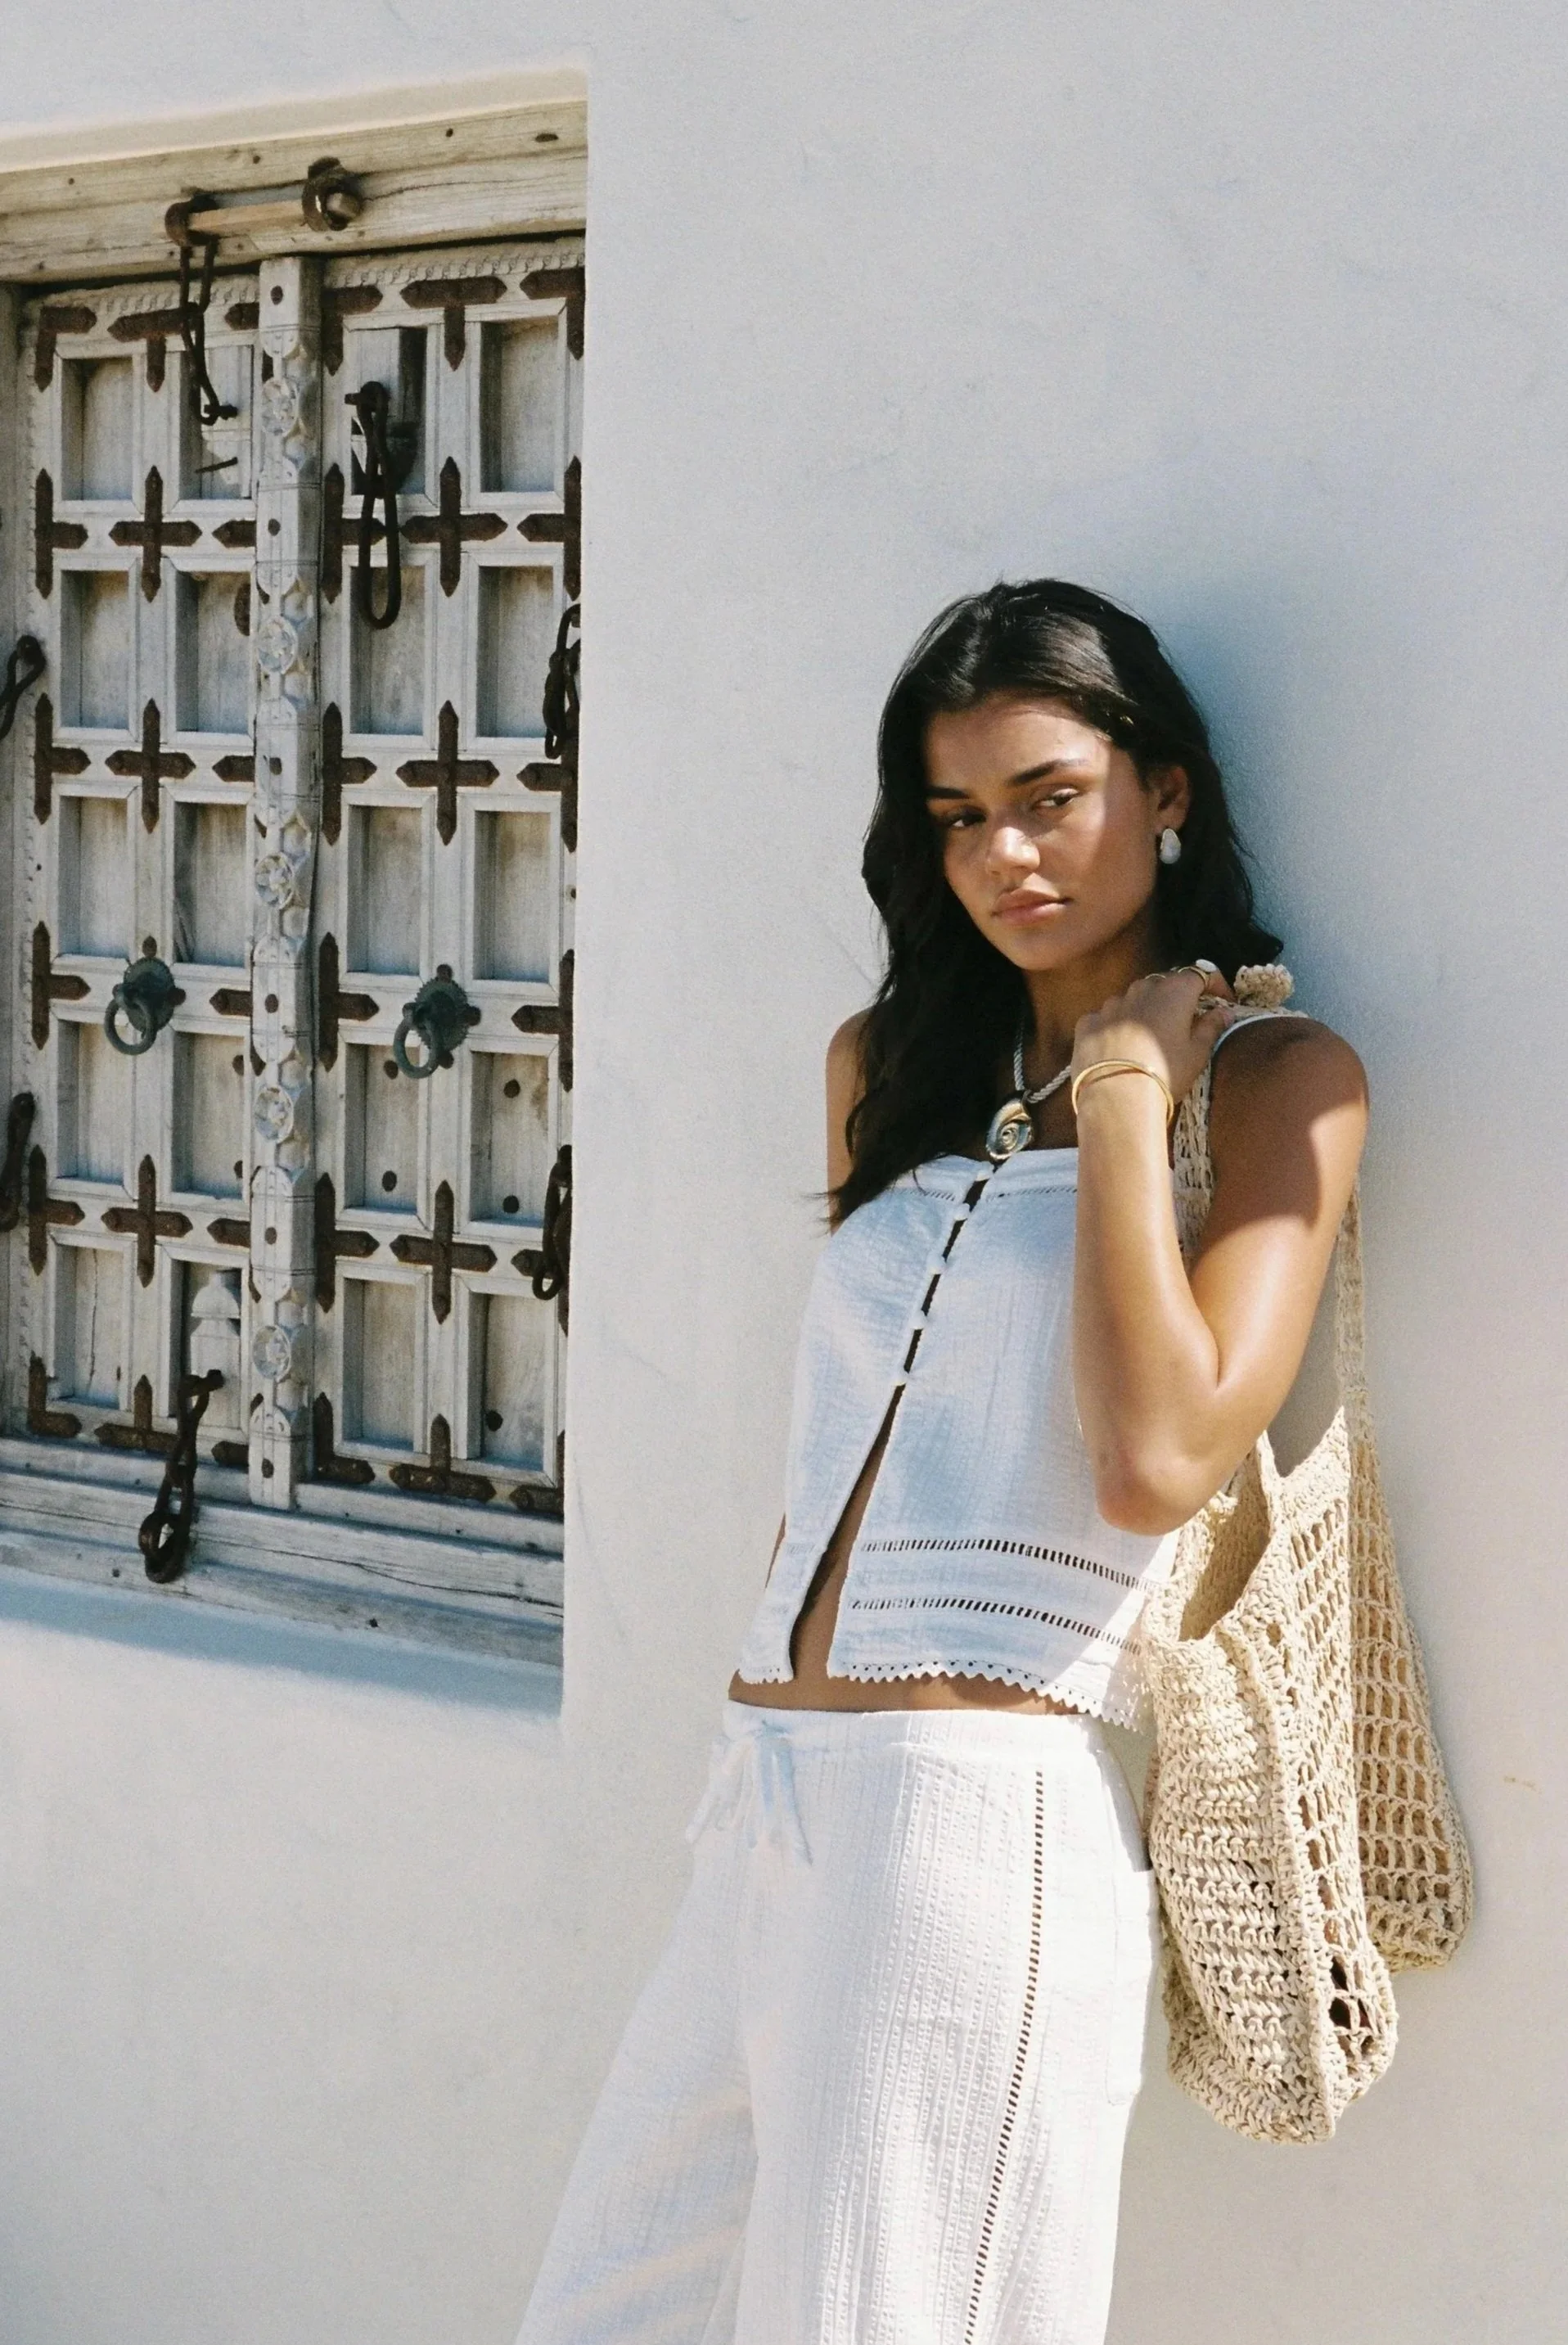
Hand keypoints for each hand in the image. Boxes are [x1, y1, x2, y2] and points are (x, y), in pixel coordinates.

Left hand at [1071, 964, 1236, 1110]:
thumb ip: (1211, 1027)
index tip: (1223, 1002)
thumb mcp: (1197, 1053)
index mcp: (1173, 992)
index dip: (1215, 985)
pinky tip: (1119, 1047)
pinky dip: (1116, 1026)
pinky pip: (1106, 1017)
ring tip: (1150, 1038)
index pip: (1199, 973)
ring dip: (1145, 1011)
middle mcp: (1140, 989)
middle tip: (1186, 1021)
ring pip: (1133, 999)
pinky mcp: (1087, 1023)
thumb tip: (1224, 1012)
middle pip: (1164, 984)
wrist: (1117, 1098)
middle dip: (1177, 998)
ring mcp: (1110, 1004)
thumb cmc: (1166, 1073)